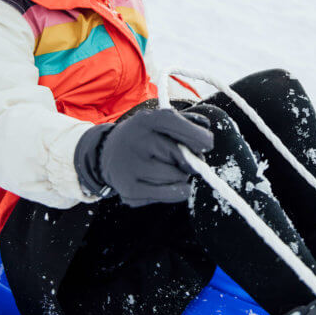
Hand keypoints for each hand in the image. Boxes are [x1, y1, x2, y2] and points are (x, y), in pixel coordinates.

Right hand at [75, 109, 213, 206]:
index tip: (207, 143)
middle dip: (191, 159)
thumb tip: (205, 130)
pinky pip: (173, 194)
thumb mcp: (158, 121)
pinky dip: (179, 190)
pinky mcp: (130, 190)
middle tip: (183, 158)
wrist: (107, 154)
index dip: (195, 134)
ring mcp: (131, 168)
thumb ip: (184, 123)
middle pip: (181, 156)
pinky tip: (168, 182)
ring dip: (182, 175)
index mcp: (145, 120)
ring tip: (167, 168)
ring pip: (180, 176)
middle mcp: (135, 142)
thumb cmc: (144, 136)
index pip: (173, 122)